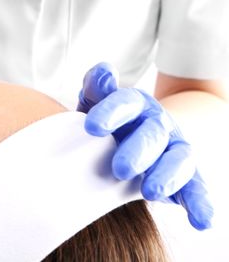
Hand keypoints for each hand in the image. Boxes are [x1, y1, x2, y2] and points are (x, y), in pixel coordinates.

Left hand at [77, 62, 212, 229]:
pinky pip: (196, 189)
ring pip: (179, 160)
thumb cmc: (107, 122)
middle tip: (120, 169)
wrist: (133, 135)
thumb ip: (97, 88)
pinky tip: (201, 222)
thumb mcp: (96, 102)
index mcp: (135, 105)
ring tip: (150, 193)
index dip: (110, 112)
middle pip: (153, 133)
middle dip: (139, 151)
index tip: (91, 127)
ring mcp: (173, 150)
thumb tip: (103, 71)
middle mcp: (158, 125)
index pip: (126, 103)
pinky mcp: (184, 177)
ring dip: (167, 176)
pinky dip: (200, 204)